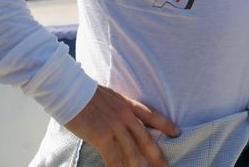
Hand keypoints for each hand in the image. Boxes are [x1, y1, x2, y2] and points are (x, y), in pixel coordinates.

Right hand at [64, 85, 180, 166]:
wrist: (72, 90)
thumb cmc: (85, 93)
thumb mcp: (109, 97)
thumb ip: (119, 107)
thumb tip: (122, 118)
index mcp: (127, 104)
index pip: (151, 115)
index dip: (166, 125)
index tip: (177, 132)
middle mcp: (125, 115)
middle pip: (146, 138)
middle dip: (157, 155)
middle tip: (166, 166)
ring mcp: (115, 126)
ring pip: (132, 151)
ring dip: (139, 166)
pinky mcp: (102, 135)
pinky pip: (113, 156)